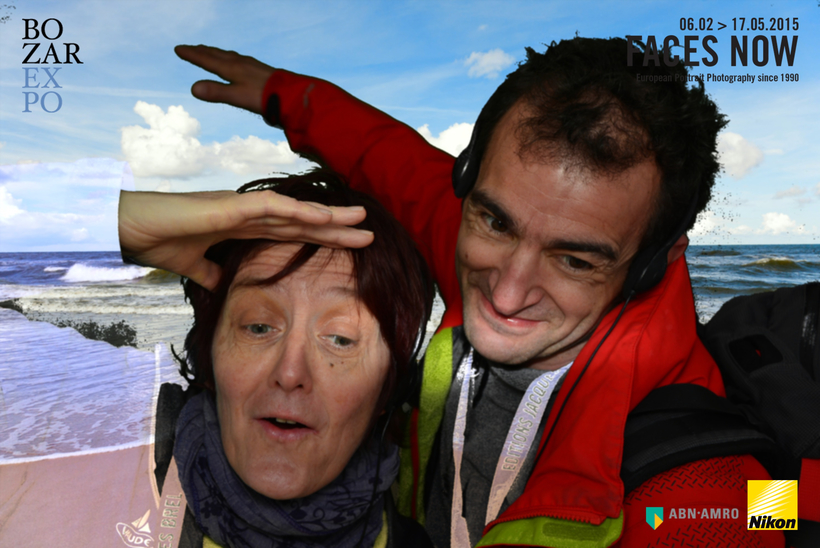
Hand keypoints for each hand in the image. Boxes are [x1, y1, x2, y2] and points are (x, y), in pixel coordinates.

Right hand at [119, 190, 372, 290]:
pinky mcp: (230, 206)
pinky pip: (271, 208)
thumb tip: (227, 286)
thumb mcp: (194, 266)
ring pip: (296, 212)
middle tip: (370, 233)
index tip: (346, 246)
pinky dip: (298, 212)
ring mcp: (242, 207)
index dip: (320, 238)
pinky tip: (322, 216)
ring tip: (361, 221)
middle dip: (336, 228)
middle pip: (303, 223)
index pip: (292, 234)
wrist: (130, 228)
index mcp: (243, 227)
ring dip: (328, 217)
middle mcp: (249, 214)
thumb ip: (214, 273)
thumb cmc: (159, 241)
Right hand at [175, 44, 274, 113]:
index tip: (178, 49)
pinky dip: (231, 58)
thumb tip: (193, 88)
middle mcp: (241, 64)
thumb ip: (217, 92)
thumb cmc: (264, 97)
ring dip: (216, 53)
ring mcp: (252, 66)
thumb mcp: (237, 97)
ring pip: (229, 56)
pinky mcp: (261, 70)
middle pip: (217, 55)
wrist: (292, 95)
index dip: (192, 55)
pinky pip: (240, 60)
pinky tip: (237, 62)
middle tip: (190, 48)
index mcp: (232, 69)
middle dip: (202, 51)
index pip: (207, 60)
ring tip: (209, 51)